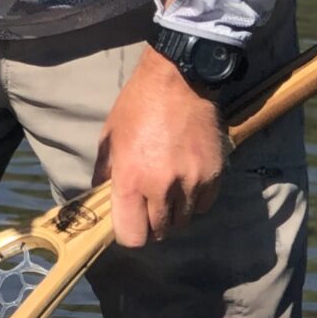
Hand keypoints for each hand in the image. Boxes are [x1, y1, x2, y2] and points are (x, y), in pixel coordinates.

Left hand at [95, 48, 230, 246]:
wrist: (178, 80)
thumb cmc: (137, 106)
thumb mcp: (110, 137)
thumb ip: (105, 173)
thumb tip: (102, 198)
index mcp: (131, 179)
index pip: (132, 236)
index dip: (128, 233)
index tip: (128, 221)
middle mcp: (162, 188)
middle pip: (159, 232)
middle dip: (151, 223)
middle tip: (147, 204)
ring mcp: (192, 184)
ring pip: (183, 221)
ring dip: (173, 213)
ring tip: (167, 191)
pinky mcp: (214, 177)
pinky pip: (203, 206)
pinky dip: (194, 201)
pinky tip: (186, 182)